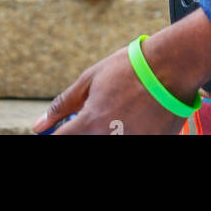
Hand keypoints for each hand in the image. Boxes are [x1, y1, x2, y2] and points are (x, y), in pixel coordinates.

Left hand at [33, 7, 210, 135]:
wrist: (172, 66)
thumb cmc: (131, 67)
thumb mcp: (91, 78)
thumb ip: (63, 104)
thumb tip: (38, 125)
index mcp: (89, 122)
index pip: (60, 140)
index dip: (55, 136)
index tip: (60, 132)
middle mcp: (107, 138)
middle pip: (86, 142)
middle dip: (87, 130)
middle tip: (103, 113)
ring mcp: (130, 143)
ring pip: (108, 142)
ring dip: (109, 131)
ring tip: (122, 112)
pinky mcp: (150, 144)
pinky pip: (132, 141)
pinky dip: (130, 131)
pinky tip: (137, 117)